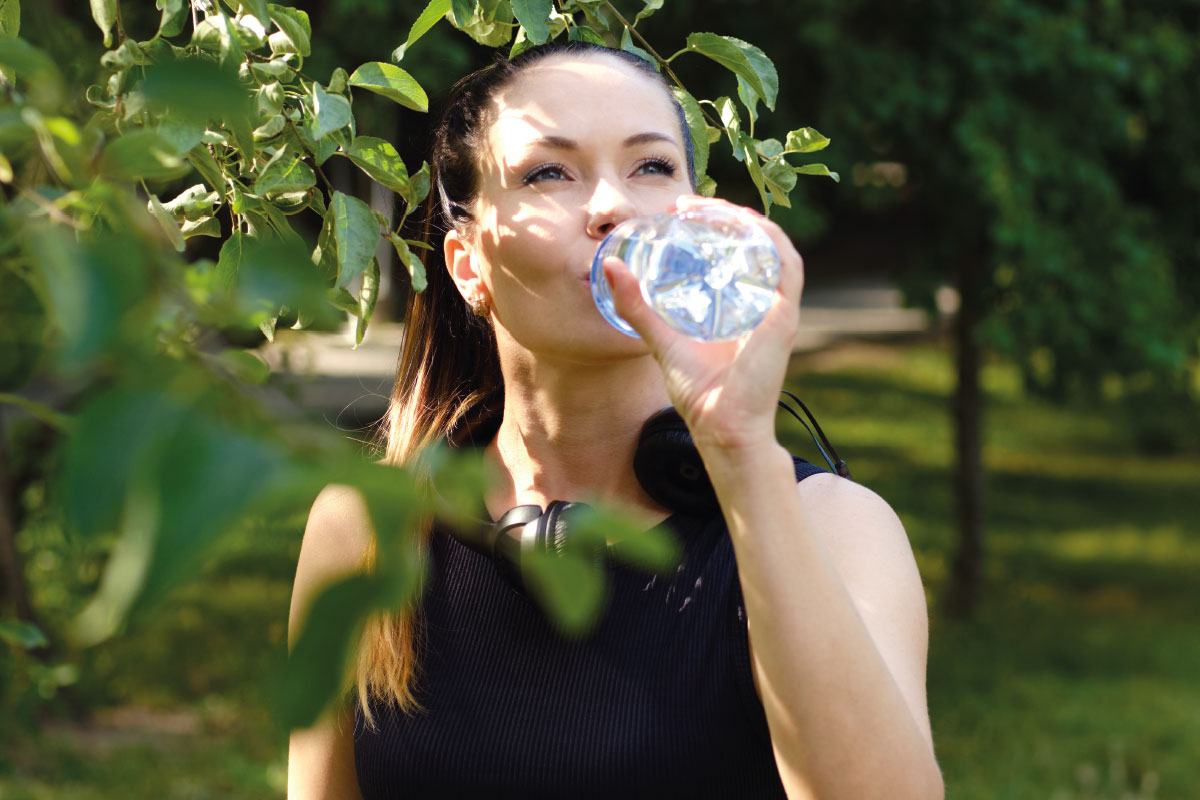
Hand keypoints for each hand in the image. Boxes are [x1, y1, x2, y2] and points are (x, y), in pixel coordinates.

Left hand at [603, 195, 804, 452]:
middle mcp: (762, 300)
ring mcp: (777, 307)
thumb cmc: (700, 391)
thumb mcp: (660, 338)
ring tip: (710, 208)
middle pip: (755, 240)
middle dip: (726, 213)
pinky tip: (741, 225)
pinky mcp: (783, 317)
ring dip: (746, 219)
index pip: (736, 249)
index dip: (714, 221)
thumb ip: (636, 305)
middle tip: (689, 203)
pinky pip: (786, 266)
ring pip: (774, 245)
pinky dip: (768, 241)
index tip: (681, 208)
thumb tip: (607, 267)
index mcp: (739, 303)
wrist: (721, 426)